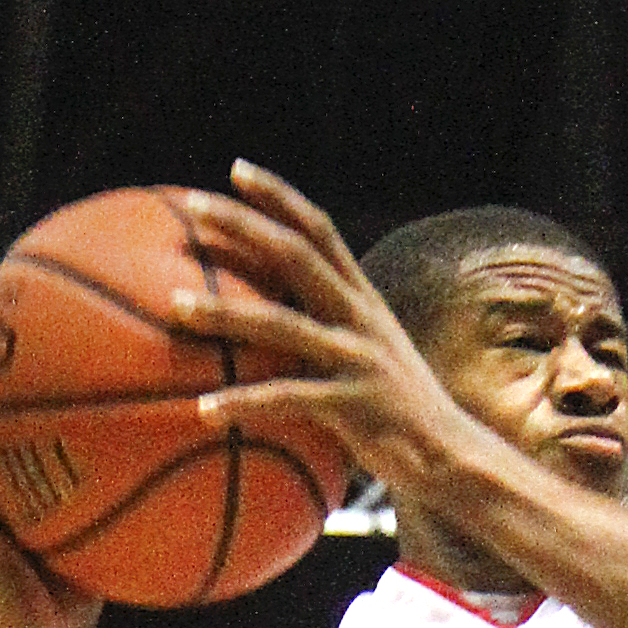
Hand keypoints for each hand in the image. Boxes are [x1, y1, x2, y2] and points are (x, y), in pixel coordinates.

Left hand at [169, 162, 451, 485]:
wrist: (452, 457)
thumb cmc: (398, 413)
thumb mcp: (370, 357)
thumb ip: (329, 333)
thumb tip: (269, 326)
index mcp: (362, 300)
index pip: (319, 231)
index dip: (279, 197)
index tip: (235, 170)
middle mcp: (361, 318)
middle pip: (296, 255)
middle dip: (243, 225)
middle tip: (190, 208)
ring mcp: (358, 359)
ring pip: (283, 325)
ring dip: (225, 313)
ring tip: (175, 307)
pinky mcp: (353, 406)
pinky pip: (287, 399)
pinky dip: (243, 403)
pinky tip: (204, 410)